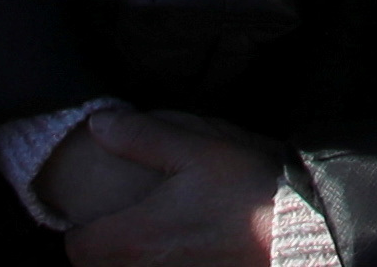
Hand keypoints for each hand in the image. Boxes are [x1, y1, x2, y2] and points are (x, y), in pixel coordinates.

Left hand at [36, 110, 281, 262]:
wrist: (299, 231)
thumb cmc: (246, 189)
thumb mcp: (197, 148)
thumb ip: (142, 136)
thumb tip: (98, 124)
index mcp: (135, 237)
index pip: (76, 248)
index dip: (78, 229)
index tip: (90, 213)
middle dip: (101, 246)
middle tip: (119, 220)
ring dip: (130, 259)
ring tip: (151, 232)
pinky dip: (159, 264)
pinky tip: (179, 245)